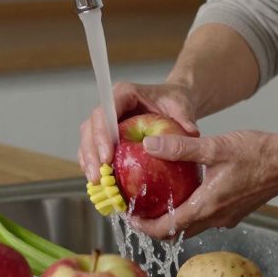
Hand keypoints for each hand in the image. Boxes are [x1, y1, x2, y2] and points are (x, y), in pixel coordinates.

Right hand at [78, 81, 198, 182]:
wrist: (173, 102)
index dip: (103, 133)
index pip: (107, 111)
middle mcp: (111, 106)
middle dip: (92, 152)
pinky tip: (99, 182)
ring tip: (96, 183)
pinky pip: (93, 149)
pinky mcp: (107, 136)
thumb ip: (185, 118)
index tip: (108, 156)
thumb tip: (190, 133)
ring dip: (89, 161)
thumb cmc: (175, 101)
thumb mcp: (182, 107)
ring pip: (88, 139)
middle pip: (91, 126)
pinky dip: (94, 165)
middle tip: (99, 176)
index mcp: (125, 94)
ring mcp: (107, 121)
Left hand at [129, 129, 277, 238]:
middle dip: (156, 225)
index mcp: (208, 206)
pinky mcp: (236, 210)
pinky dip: (192, 210)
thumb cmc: (258, 154)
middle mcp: (217, 217)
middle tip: (140, 210)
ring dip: (174, 218)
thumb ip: (180, 148)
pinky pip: (208, 217)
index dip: (145, 227)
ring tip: (159, 200)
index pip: (168, 229)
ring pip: (194, 225)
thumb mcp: (215, 147)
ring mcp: (228, 216)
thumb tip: (150, 145)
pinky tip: (189, 190)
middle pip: (178, 232)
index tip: (130, 218)